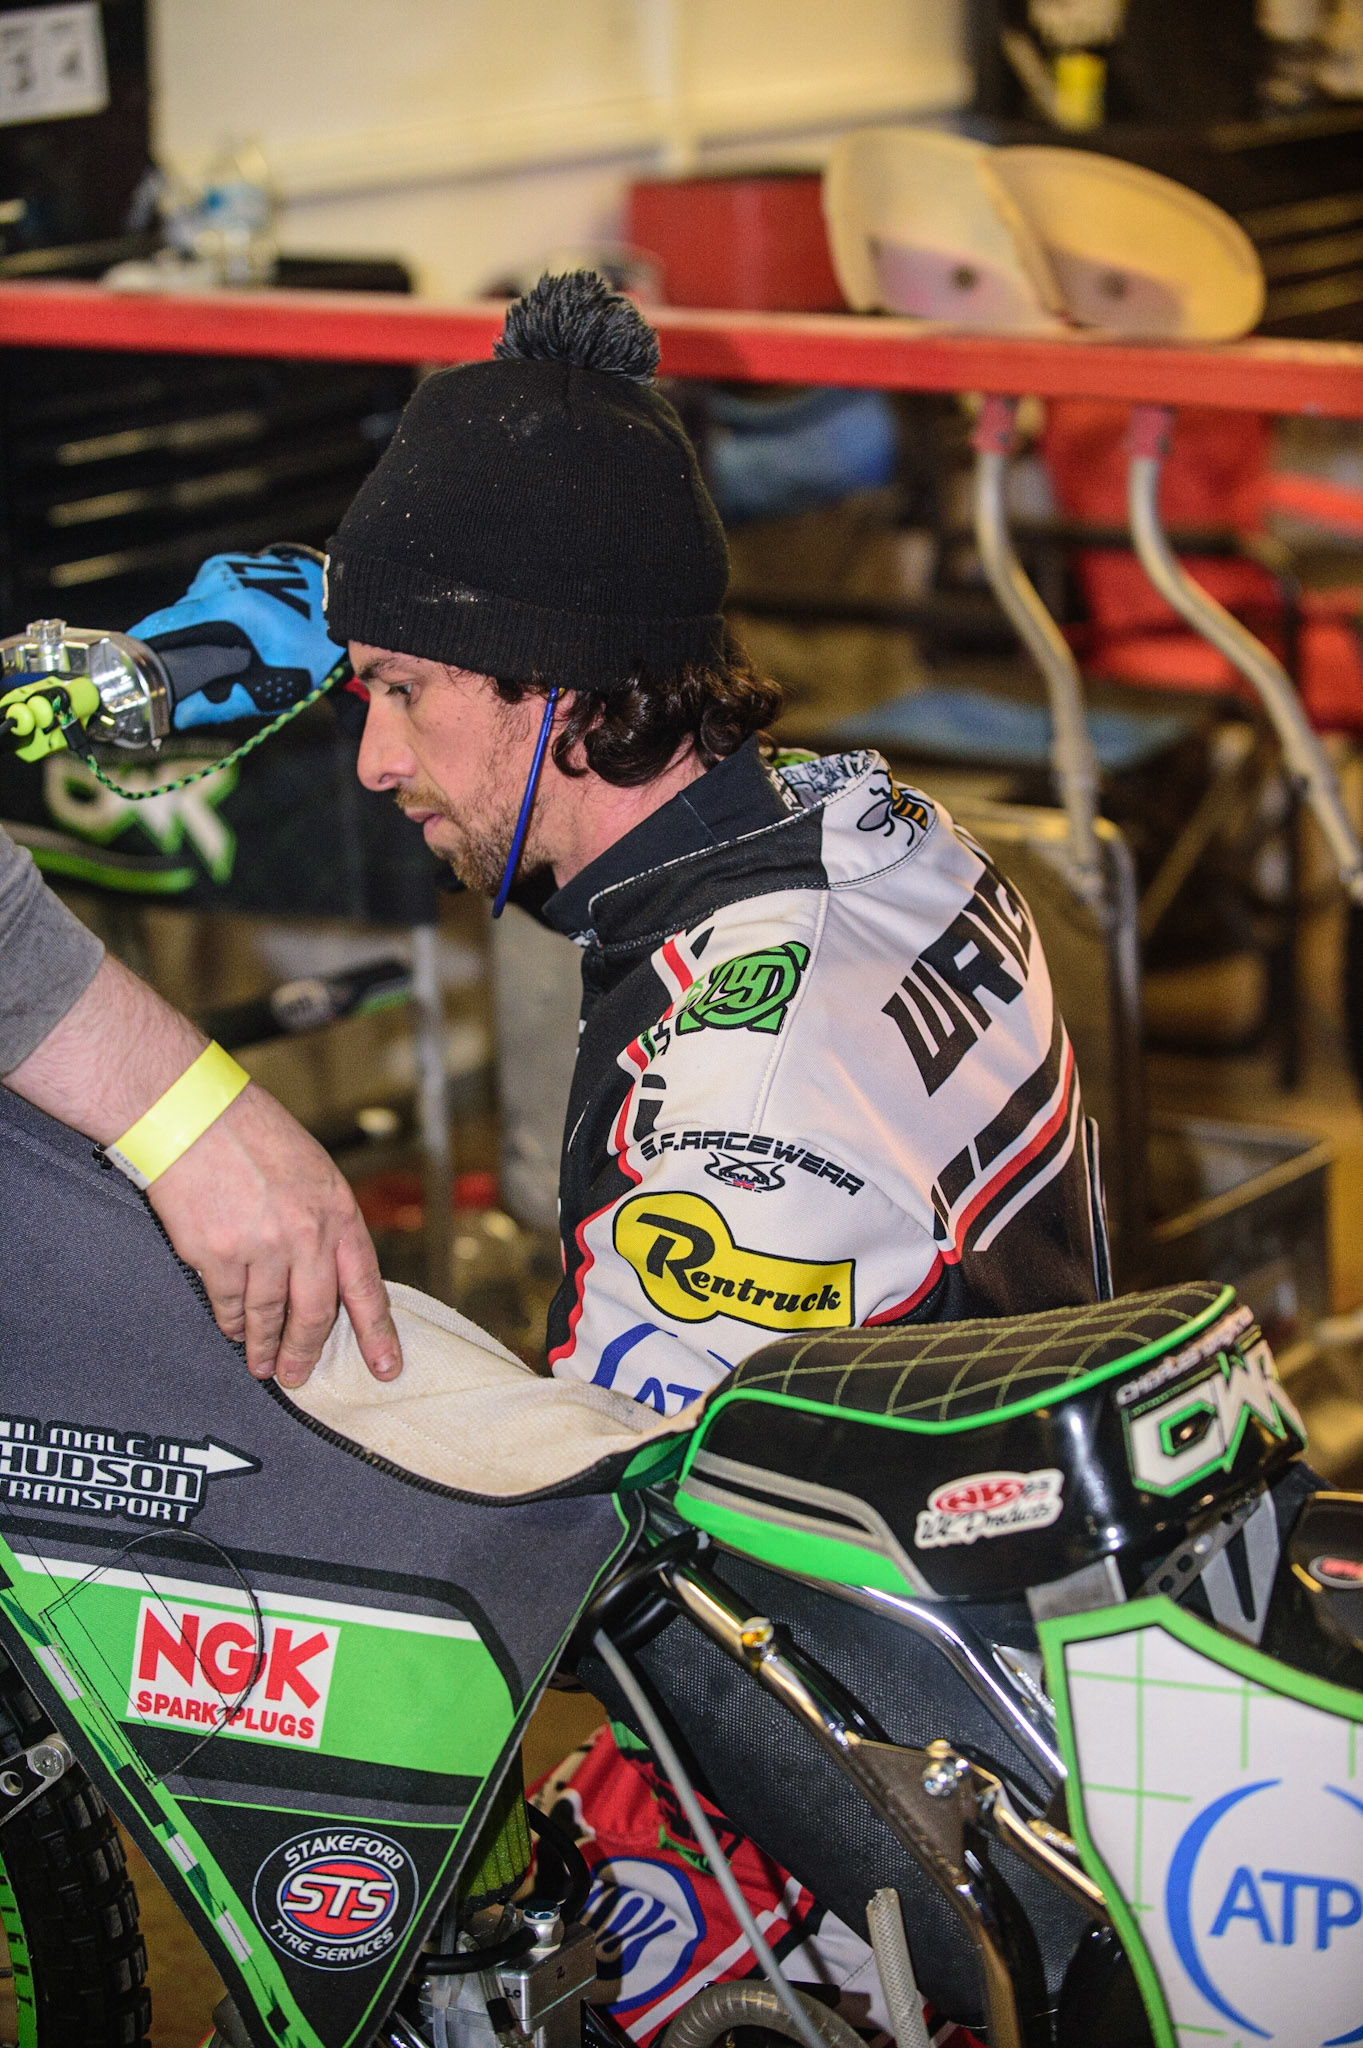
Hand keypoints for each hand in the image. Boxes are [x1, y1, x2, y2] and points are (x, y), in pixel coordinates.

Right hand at [4, 952, 400, 1388]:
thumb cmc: (252, 1133)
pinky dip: (232, 1324)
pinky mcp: (217, 1257)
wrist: (193, 1114)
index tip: (386, 1367)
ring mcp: (261, 1249)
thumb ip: (324, 1220)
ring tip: (262, 1365)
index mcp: (337, 1212)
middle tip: (298, 1375)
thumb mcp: (313, 1170)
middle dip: (306, 1352)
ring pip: (268, 1317)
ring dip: (265, 1347)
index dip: (377, 1332)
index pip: (365, 1285)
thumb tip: (328, 1268)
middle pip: (315, 1314)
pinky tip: (233, 1331)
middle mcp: (305, 1235)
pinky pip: (228, 1307)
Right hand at [128, 545, 345, 730]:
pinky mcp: (234, 563)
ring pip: (191, 606)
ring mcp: (227, 566)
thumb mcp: (270, 688)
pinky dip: (211, 614)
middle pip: (176, 618)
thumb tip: (176, 717)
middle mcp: (222, 579)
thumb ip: (220, 704)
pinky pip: (207, 594)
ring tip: (222, 651)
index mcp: (228, 606)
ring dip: (197, 630)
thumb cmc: (311, 653)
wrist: (343, 612)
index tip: (122, 665)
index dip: (139, 647)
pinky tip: (233, 630)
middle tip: (180, 674)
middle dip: (175, 646)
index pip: (165, 624)